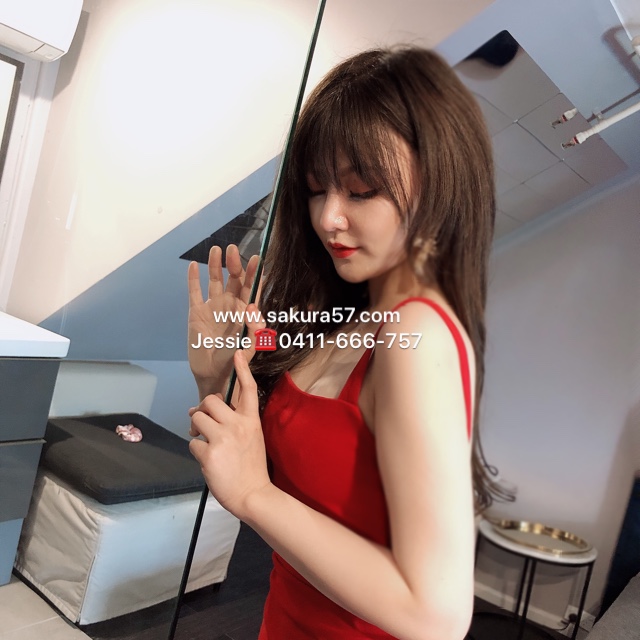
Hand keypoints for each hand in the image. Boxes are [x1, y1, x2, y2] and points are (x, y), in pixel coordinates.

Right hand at [187, 244, 264, 397]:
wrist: (213, 373)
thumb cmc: (234, 362)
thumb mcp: (250, 348)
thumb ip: (255, 330)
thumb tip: (252, 307)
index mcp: (246, 311)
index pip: (251, 288)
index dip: (254, 274)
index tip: (257, 259)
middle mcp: (230, 305)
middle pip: (234, 279)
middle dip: (235, 264)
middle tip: (233, 250)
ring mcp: (213, 307)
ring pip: (215, 280)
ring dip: (216, 265)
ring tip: (217, 249)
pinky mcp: (196, 312)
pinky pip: (195, 292)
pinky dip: (194, 279)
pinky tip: (195, 265)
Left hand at [189, 350, 270, 517]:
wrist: (253, 494)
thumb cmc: (251, 468)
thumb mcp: (251, 439)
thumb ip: (233, 424)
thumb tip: (201, 414)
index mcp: (251, 421)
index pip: (248, 390)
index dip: (242, 370)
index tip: (237, 353)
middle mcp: (237, 425)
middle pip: (210, 401)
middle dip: (201, 409)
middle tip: (201, 421)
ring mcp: (223, 438)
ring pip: (197, 418)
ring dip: (195, 429)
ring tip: (202, 440)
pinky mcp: (209, 453)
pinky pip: (192, 443)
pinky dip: (196, 450)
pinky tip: (207, 460)